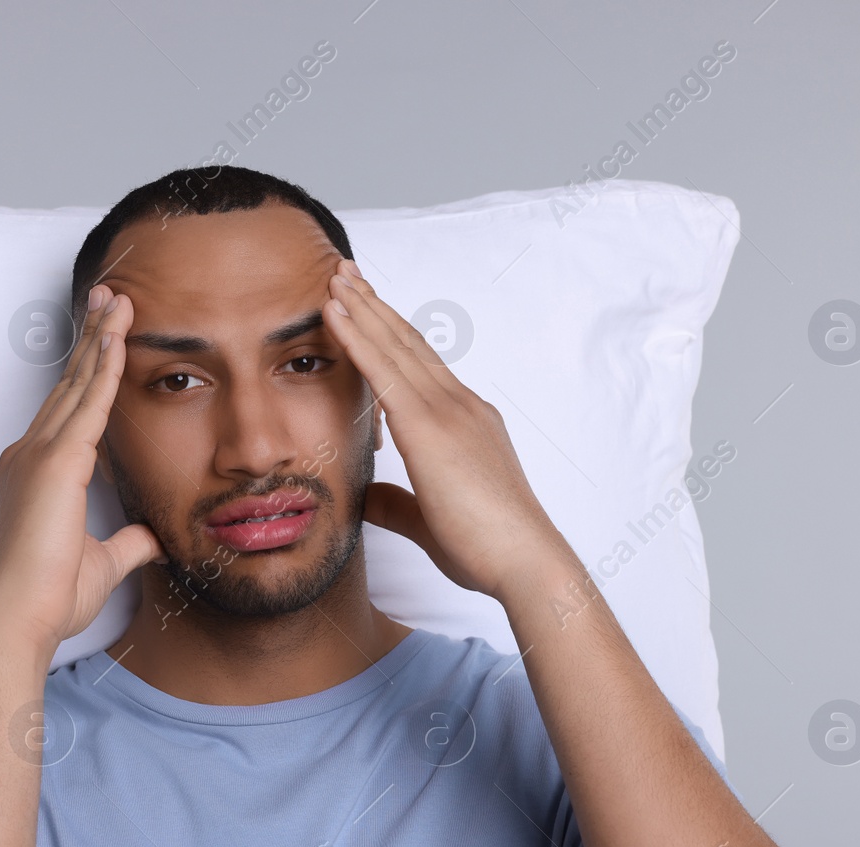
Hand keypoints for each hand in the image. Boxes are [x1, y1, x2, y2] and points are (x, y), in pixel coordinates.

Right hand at [0, 285, 163, 652]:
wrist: (19, 619)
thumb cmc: (49, 598)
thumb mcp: (103, 562)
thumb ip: (128, 542)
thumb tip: (154, 536)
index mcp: (37, 472)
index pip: (69, 408)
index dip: (87, 368)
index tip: (103, 334)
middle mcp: (31, 454)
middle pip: (69, 382)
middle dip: (90, 336)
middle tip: (108, 294)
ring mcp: (38, 454)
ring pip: (76, 382)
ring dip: (98, 336)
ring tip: (117, 297)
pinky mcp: (55, 463)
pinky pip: (87, 404)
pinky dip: (103, 367)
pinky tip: (117, 336)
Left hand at [321, 259, 562, 599]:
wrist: (524, 561)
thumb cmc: (489, 549)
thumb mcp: (431, 520)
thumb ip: (398, 503)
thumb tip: (369, 497)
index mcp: (467, 423)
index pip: (422, 368)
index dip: (393, 334)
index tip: (369, 308)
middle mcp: (460, 406)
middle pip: (409, 342)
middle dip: (375, 306)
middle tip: (347, 273)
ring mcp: (448, 411)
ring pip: (395, 345)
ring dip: (362, 307)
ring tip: (335, 276)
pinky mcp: (429, 426)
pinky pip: (383, 369)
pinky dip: (356, 336)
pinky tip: (335, 312)